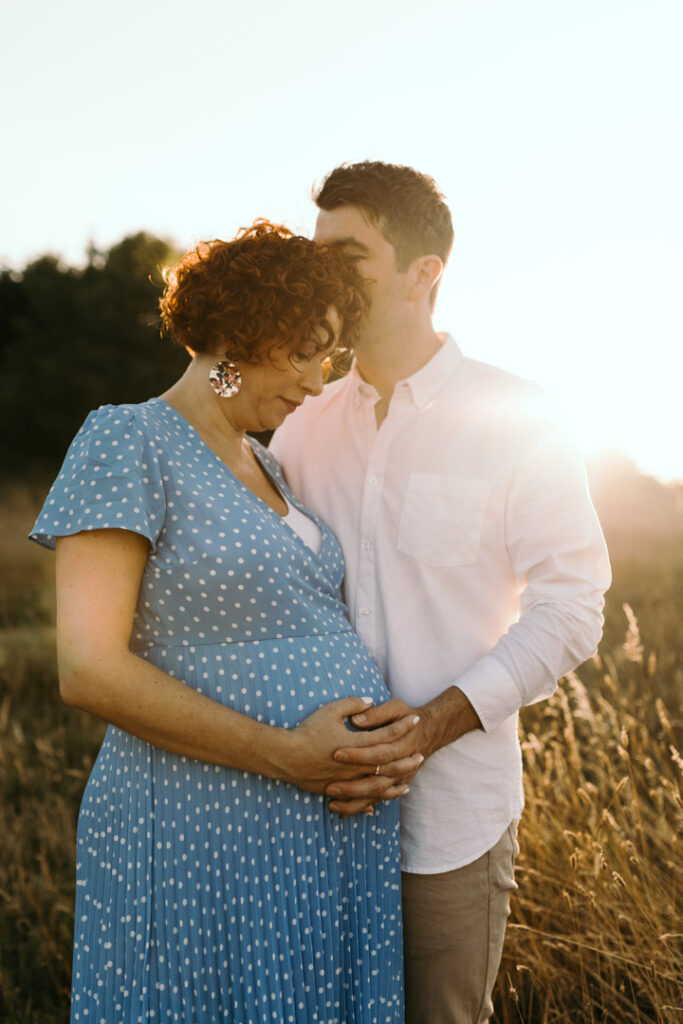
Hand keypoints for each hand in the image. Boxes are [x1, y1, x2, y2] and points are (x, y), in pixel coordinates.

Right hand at [272, 696, 419, 795]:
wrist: (285, 757)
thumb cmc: (307, 732)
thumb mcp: (330, 711)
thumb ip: (352, 704)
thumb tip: (369, 702)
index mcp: (357, 743)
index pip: (387, 734)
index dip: (403, 726)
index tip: (416, 719)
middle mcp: (356, 764)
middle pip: (388, 764)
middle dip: (406, 760)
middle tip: (421, 755)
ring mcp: (347, 780)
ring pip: (377, 786)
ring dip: (394, 784)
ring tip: (407, 783)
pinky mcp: (336, 790)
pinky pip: (358, 799)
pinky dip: (370, 802)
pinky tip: (378, 805)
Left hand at [326, 689, 481, 815]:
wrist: (429, 731)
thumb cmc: (406, 716)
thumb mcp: (396, 707)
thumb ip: (377, 713)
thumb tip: (356, 719)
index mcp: (399, 746)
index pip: (377, 753)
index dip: (358, 755)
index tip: (336, 754)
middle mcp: (399, 767)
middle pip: (375, 781)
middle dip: (352, 787)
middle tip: (329, 788)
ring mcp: (397, 779)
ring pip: (375, 795)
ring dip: (354, 802)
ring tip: (332, 805)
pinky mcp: (393, 785)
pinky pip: (376, 800)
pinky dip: (361, 808)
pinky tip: (343, 812)